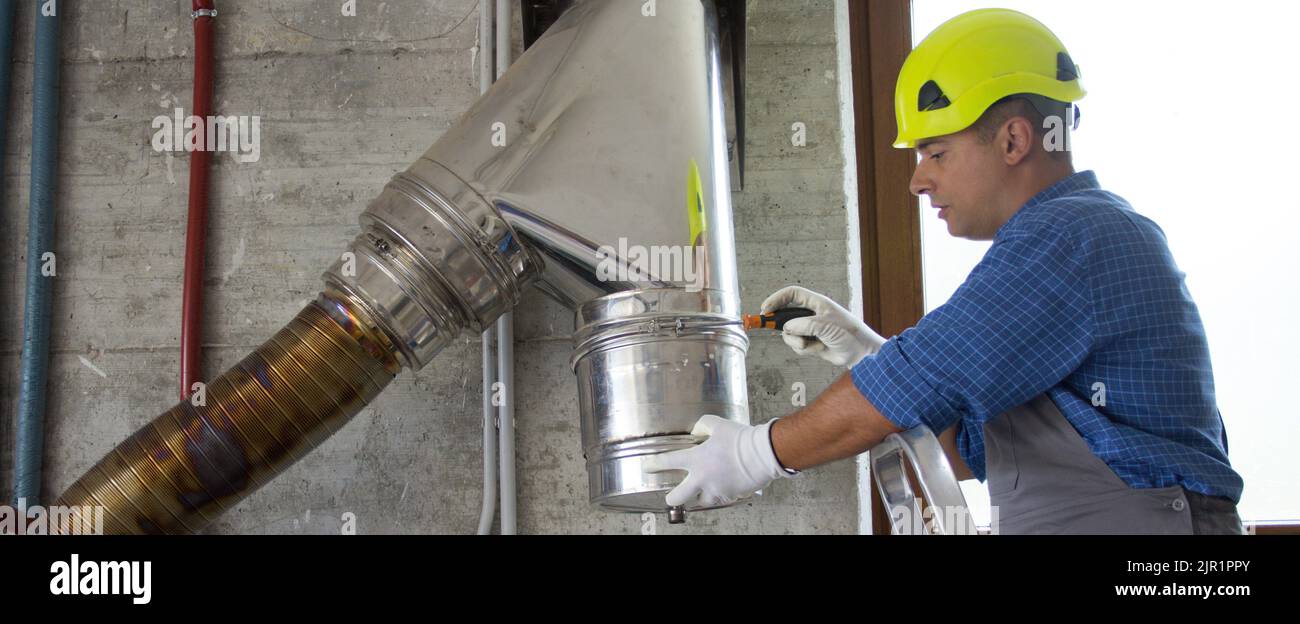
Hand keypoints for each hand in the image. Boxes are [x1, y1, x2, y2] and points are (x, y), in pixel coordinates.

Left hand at [642, 415, 794, 507]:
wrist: (763, 453)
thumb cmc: (741, 438)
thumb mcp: (717, 425)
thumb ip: (702, 426)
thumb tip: (696, 431)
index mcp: (696, 459)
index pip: (667, 462)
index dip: (654, 465)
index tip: (647, 467)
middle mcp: (702, 478)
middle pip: (677, 497)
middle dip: (671, 498)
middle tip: (670, 497)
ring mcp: (716, 490)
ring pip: (701, 501)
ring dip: (700, 496)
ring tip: (703, 490)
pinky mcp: (730, 496)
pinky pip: (721, 499)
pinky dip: (720, 494)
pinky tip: (724, 486)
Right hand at [761, 285, 885, 366]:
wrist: (860, 353)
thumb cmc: (848, 334)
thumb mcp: (826, 326)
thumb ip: (804, 325)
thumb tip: (786, 329)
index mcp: (816, 303)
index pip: (792, 294)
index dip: (777, 299)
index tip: (766, 309)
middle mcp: (811, 314)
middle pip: (785, 314)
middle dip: (779, 323)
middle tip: (768, 327)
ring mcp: (810, 329)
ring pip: (790, 334)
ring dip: (797, 341)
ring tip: (811, 344)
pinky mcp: (811, 342)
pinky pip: (797, 346)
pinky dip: (805, 349)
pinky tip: (819, 349)